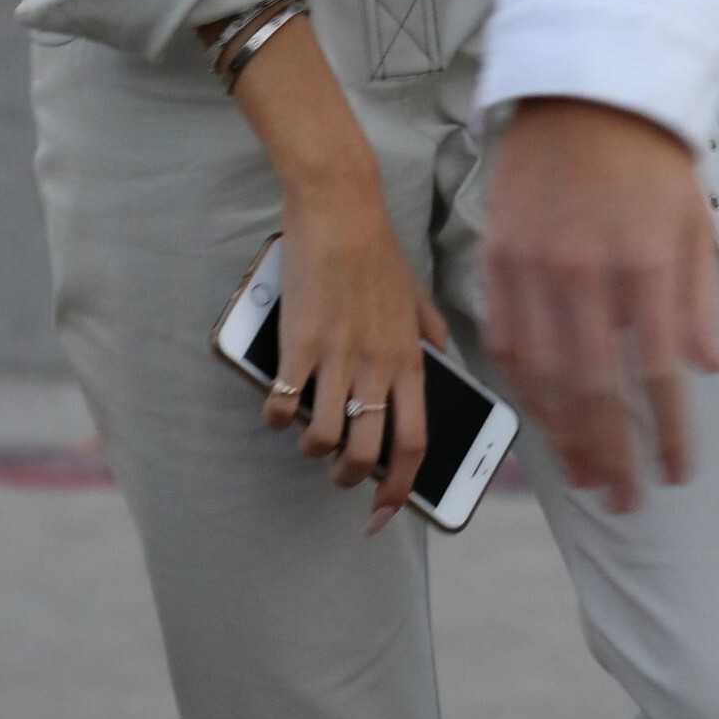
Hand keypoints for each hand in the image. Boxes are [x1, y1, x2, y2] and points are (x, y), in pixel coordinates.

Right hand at [271, 167, 450, 530]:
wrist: (340, 205)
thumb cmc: (376, 246)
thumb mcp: (415, 292)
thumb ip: (429, 330)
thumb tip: (442, 357)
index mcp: (410, 359)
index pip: (415, 444)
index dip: (401, 490)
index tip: (386, 513)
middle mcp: (377, 366)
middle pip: (366, 452)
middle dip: (348, 479)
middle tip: (338, 475)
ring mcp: (338, 355)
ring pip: (322, 438)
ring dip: (311, 449)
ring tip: (306, 437)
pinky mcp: (299, 341)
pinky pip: (284, 403)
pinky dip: (276, 416)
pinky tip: (276, 407)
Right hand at [483, 100, 718, 510]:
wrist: (581, 80)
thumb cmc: (646, 146)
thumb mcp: (694, 216)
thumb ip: (698, 298)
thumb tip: (707, 369)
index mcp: (644, 262)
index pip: (659, 374)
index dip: (667, 434)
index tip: (674, 472)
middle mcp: (587, 271)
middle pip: (596, 389)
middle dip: (612, 453)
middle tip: (624, 497)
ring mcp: (535, 264)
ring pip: (545, 374)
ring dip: (565, 434)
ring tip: (582, 473)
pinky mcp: (500, 253)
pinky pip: (507, 336)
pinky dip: (523, 384)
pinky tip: (539, 413)